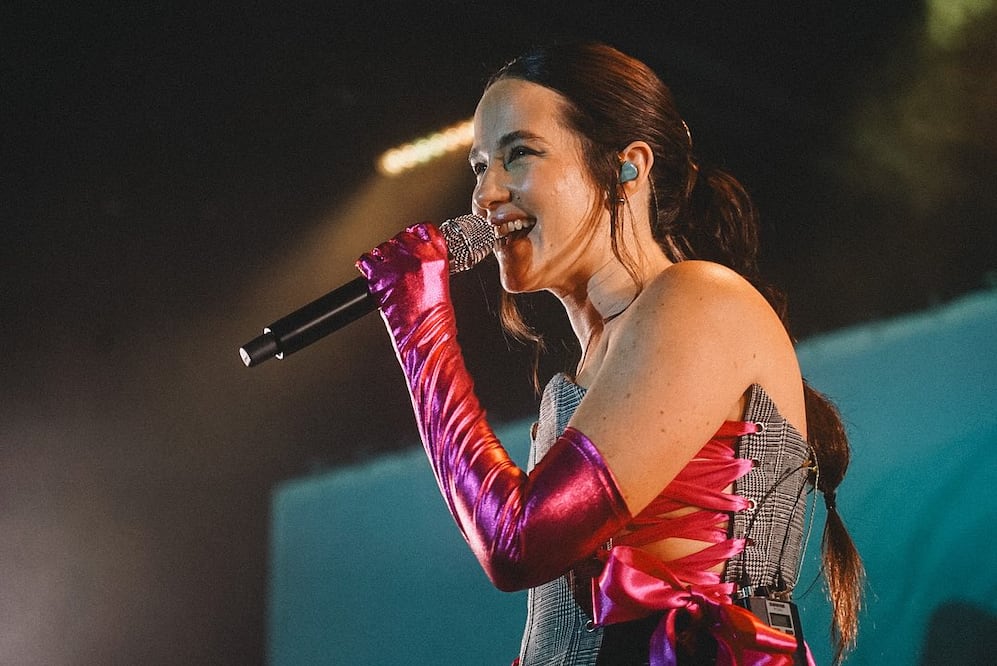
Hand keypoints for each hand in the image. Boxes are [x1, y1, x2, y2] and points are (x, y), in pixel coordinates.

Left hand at [356, 223, 451, 341]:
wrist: (425, 336)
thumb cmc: (436, 316)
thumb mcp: (443, 280)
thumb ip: (431, 261)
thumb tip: (417, 254)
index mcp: (436, 254)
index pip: (423, 228)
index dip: (415, 235)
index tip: (413, 240)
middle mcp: (416, 255)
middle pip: (400, 236)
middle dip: (398, 249)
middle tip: (400, 266)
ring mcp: (396, 264)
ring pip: (382, 247)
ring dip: (383, 258)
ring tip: (390, 275)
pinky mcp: (379, 276)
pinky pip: (366, 260)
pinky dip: (367, 266)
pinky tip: (375, 276)